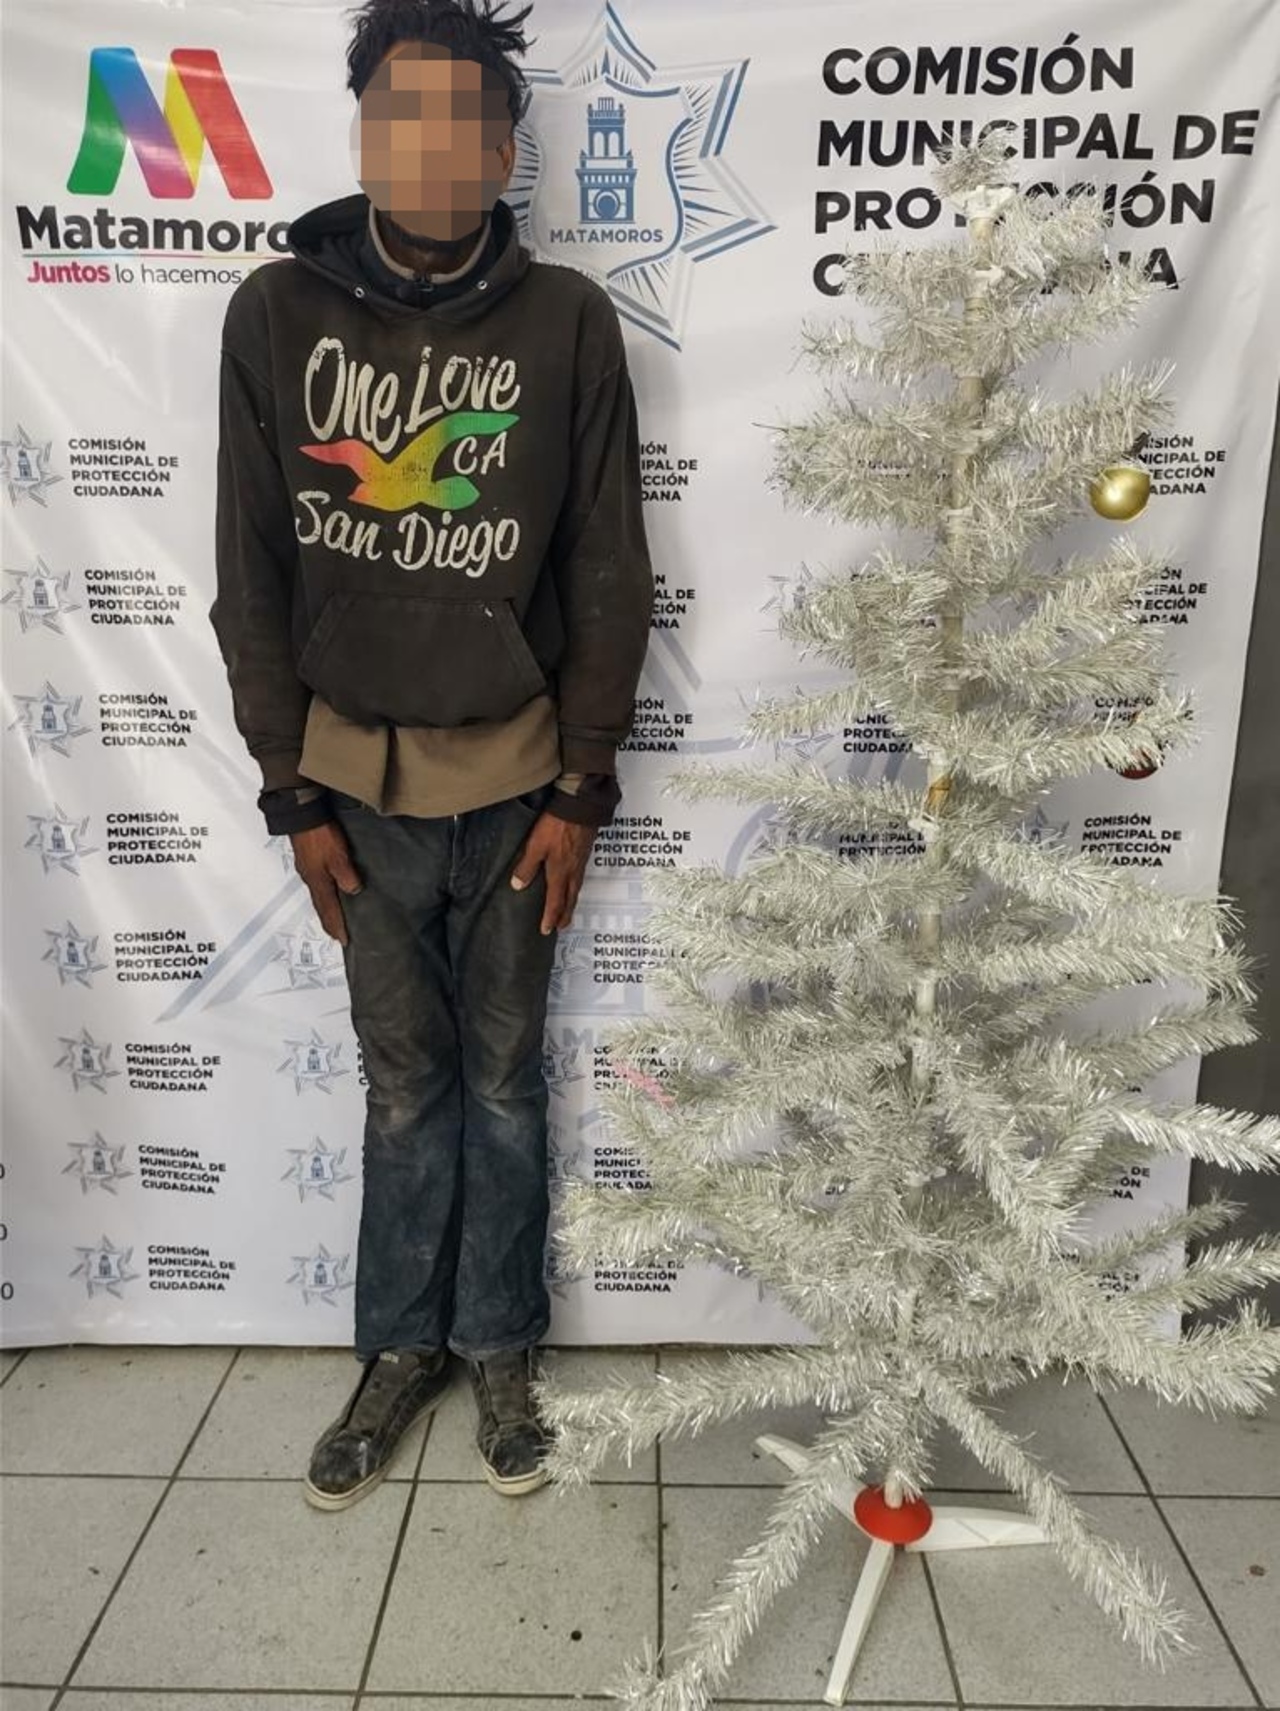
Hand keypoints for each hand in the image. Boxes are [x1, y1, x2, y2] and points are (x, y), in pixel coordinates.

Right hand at [290, 821, 362, 944]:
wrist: (303, 814)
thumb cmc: (320, 835)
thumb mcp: (339, 857)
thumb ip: (347, 876)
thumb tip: (353, 891)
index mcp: (318, 882)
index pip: (329, 912)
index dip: (337, 927)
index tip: (343, 941)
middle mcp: (311, 879)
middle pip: (321, 907)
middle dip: (330, 922)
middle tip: (338, 934)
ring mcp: (308, 869)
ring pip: (319, 896)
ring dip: (327, 909)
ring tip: (335, 917)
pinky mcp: (308, 859)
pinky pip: (317, 883)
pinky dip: (324, 893)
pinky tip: (329, 890)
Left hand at [511, 811, 595, 934]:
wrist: (580, 806)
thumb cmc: (558, 825)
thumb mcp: (535, 845)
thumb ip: (527, 866)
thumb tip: (518, 885)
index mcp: (559, 873)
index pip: (555, 902)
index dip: (550, 917)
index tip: (546, 930)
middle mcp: (572, 871)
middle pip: (569, 899)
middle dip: (565, 915)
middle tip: (562, 926)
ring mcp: (580, 862)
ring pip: (576, 889)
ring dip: (571, 903)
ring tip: (568, 910)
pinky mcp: (585, 852)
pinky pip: (580, 877)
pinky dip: (576, 887)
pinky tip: (573, 883)